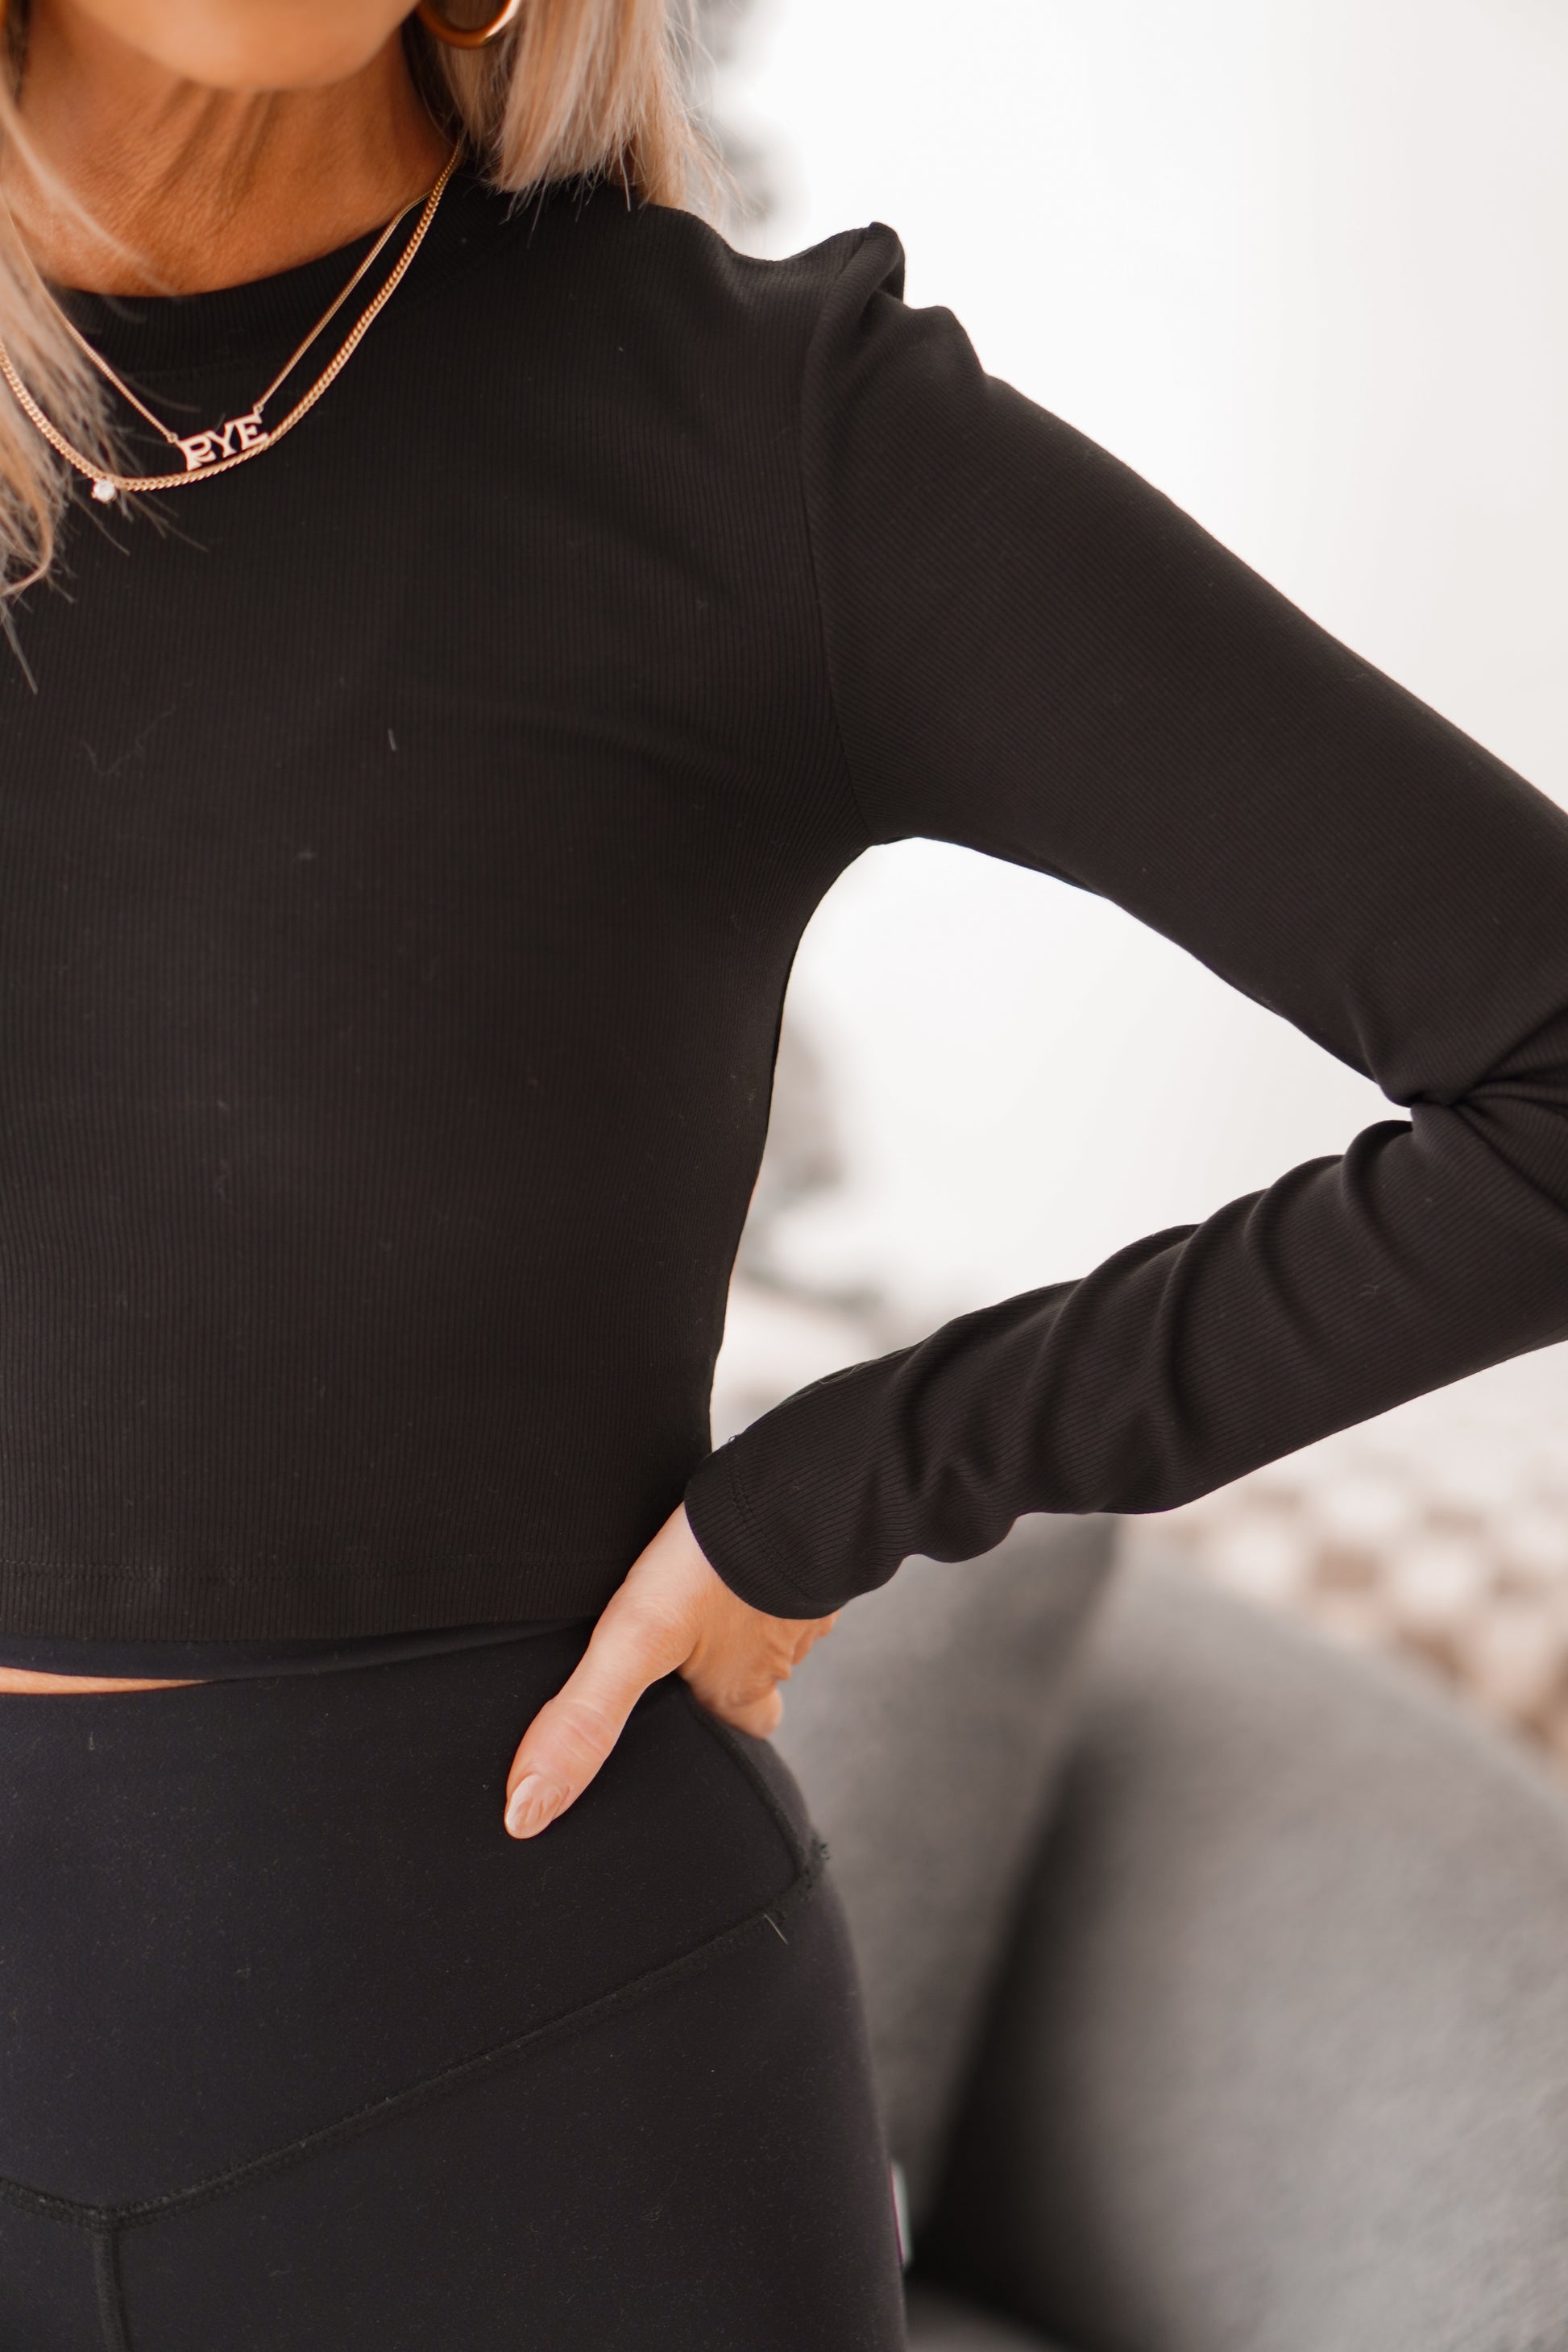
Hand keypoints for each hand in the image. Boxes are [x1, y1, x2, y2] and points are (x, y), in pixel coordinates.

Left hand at [502, 1504, 838, 1837]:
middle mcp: (779, 1654)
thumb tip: (528, 1813)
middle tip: (691, 1645)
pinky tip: (736, 1544)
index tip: (689, 1717)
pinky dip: (764, 1564)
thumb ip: (585, 1718)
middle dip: (729, 1669)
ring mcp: (802, 1602)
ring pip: (773, 1623)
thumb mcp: (635, 1643)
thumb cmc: (716, 1567)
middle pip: (758, 1678)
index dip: (719, 1728)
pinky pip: (790, 1569)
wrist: (796, 1488)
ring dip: (745, 1612)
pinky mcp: (812, 1551)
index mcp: (742, 1687)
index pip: (745, 1731)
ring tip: (704, 1589)